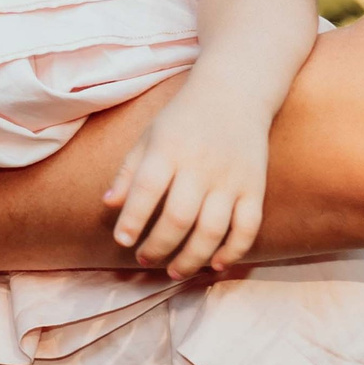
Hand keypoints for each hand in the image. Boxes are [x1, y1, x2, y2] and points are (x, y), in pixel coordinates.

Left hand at [103, 78, 269, 275]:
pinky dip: (233, 251)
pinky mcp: (255, 187)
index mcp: (168, 149)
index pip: (146, 189)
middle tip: (145, 259)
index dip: (132, 219)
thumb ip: (128, 171)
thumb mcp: (148, 136)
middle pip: (178, 218)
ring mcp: (231, 178)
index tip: (123, 241)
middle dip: (159, 246)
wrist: (234, 93)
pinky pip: (247, 228)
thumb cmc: (182, 119)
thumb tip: (108, 205)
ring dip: (192, 258)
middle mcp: (200, 165)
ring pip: (212, 230)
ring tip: (174, 272)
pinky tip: (216, 265)